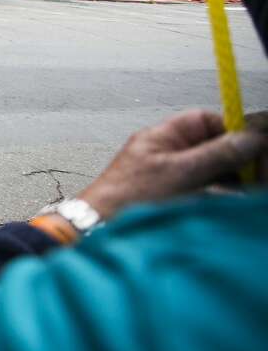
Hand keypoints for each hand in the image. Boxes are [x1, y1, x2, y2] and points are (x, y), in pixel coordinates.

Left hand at [78, 109, 266, 220]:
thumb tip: (249, 140)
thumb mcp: (179, 172)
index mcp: (162, 137)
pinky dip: (218, 197)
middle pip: (212, 148)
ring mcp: (169, 177)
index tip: (253, 148)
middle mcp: (166, 153)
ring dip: (230, 182)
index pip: (205, 122)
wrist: (99, 229)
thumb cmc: (128, 198)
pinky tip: (228, 205)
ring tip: (245, 191)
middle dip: (236, 161)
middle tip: (255, 177)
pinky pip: (204, 192)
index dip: (231, 132)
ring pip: (211, 173)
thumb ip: (216, 155)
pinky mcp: (172, 200)